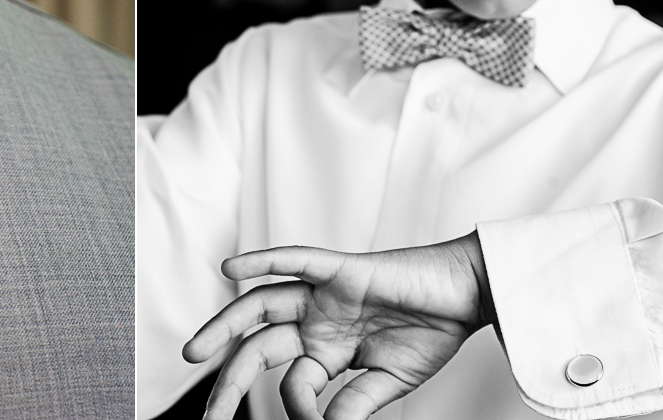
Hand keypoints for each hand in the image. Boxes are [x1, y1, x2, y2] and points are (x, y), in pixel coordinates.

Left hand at [182, 231, 495, 419]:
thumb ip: (352, 405)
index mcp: (326, 351)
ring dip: (224, 326)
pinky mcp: (340, 269)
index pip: (293, 383)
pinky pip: (295, 260)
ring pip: (260, 306)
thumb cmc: (432, 332)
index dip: (298, 411)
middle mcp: (316, 323)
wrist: (467, 296)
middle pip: (258, 348)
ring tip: (195, 352)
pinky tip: (231, 270)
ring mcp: (323, 295)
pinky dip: (262, 261)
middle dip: (228, 381)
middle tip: (208, 416)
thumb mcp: (387, 382)